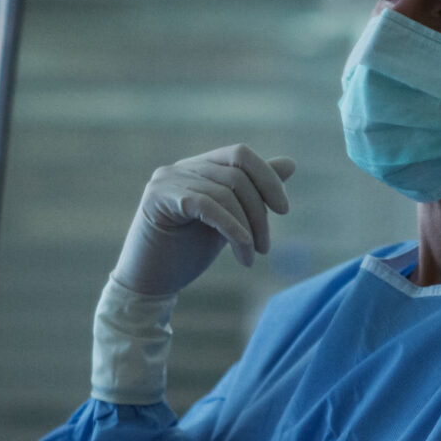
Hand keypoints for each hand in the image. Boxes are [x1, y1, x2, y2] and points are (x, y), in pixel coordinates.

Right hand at [111, 145, 295, 297]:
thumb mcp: (231, 221)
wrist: (150, 285)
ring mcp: (167, 180)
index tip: (283, 210)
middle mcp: (181, 167)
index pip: (241, 155)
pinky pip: (207, 205)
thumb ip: (254, 193)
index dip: (268, 178)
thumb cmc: (187, 254)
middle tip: (264, 248)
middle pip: (238, 175)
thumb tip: (290, 163)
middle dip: (259, 212)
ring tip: (249, 258)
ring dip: (247, 229)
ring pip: (225, 192)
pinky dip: (232, 228)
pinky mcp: (158, 198)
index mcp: (198, 167)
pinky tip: (242, 253)